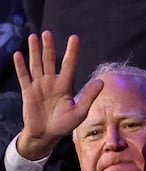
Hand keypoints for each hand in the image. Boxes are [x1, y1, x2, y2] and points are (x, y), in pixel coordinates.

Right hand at [14, 30, 102, 159]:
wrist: (46, 135)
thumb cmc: (64, 125)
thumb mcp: (80, 112)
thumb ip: (89, 96)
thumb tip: (101, 82)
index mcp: (65, 86)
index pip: (69, 65)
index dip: (72, 52)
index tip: (74, 38)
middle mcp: (52, 83)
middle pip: (50, 61)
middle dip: (49, 47)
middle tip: (48, 33)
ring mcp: (39, 86)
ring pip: (36, 65)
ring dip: (34, 52)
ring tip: (34, 37)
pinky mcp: (28, 92)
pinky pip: (24, 77)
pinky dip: (20, 66)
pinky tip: (19, 54)